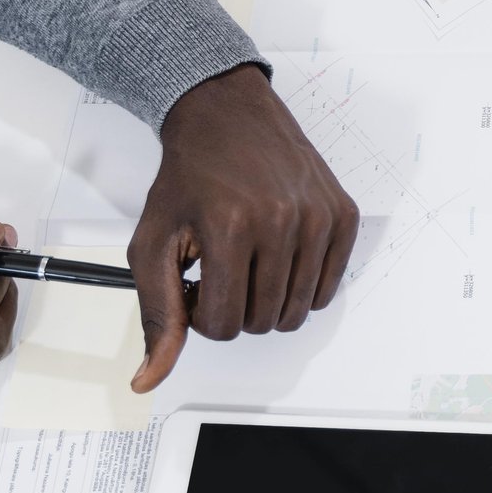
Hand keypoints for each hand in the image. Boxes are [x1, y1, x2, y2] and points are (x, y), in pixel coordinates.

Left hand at [129, 65, 359, 391]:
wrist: (225, 114)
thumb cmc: (189, 176)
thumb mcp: (153, 243)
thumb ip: (156, 314)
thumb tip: (149, 377)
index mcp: (230, 226)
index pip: (224, 325)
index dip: (202, 315)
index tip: (195, 284)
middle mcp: (282, 220)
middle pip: (262, 322)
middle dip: (235, 307)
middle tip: (221, 269)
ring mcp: (318, 217)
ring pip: (297, 311)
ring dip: (267, 298)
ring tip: (247, 261)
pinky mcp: (342, 215)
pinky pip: (328, 288)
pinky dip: (301, 284)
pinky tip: (277, 255)